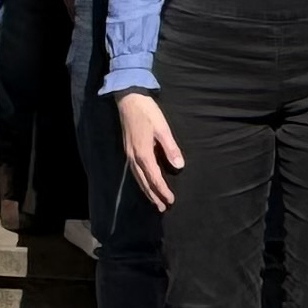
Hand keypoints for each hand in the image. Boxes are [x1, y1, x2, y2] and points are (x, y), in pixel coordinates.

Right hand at [117, 91, 183, 209]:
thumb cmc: (148, 112)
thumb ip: (170, 148)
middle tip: (162, 208)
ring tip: (154, 201)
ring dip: (146, 191)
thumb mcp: (163, 129)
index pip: (154, 177)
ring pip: (138, 178)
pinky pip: (134, 171)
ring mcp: (129, 154)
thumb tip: (179, 166)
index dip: (162, 190)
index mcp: (143, 153)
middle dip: (153, 196)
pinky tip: (144, 183)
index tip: (171, 200)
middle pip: (144, 182)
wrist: (128, 99)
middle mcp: (134, 157)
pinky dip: (141, 181)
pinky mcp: (128, 149)